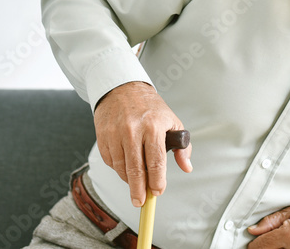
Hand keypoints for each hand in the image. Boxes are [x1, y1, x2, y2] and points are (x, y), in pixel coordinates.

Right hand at [92, 81, 191, 206]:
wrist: (122, 88)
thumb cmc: (149, 107)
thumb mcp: (171, 121)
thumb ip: (182, 146)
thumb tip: (186, 166)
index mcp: (153, 126)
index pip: (156, 162)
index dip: (157, 181)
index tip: (158, 191)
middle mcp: (133, 130)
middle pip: (136, 170)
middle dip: (139, 190)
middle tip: (141, 201)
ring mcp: (115, 133)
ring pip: (121, 168)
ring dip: (128, 181)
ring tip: (135, 185)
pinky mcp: (103, 136)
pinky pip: (110, 161)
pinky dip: (118, 169)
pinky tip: (125, 167)